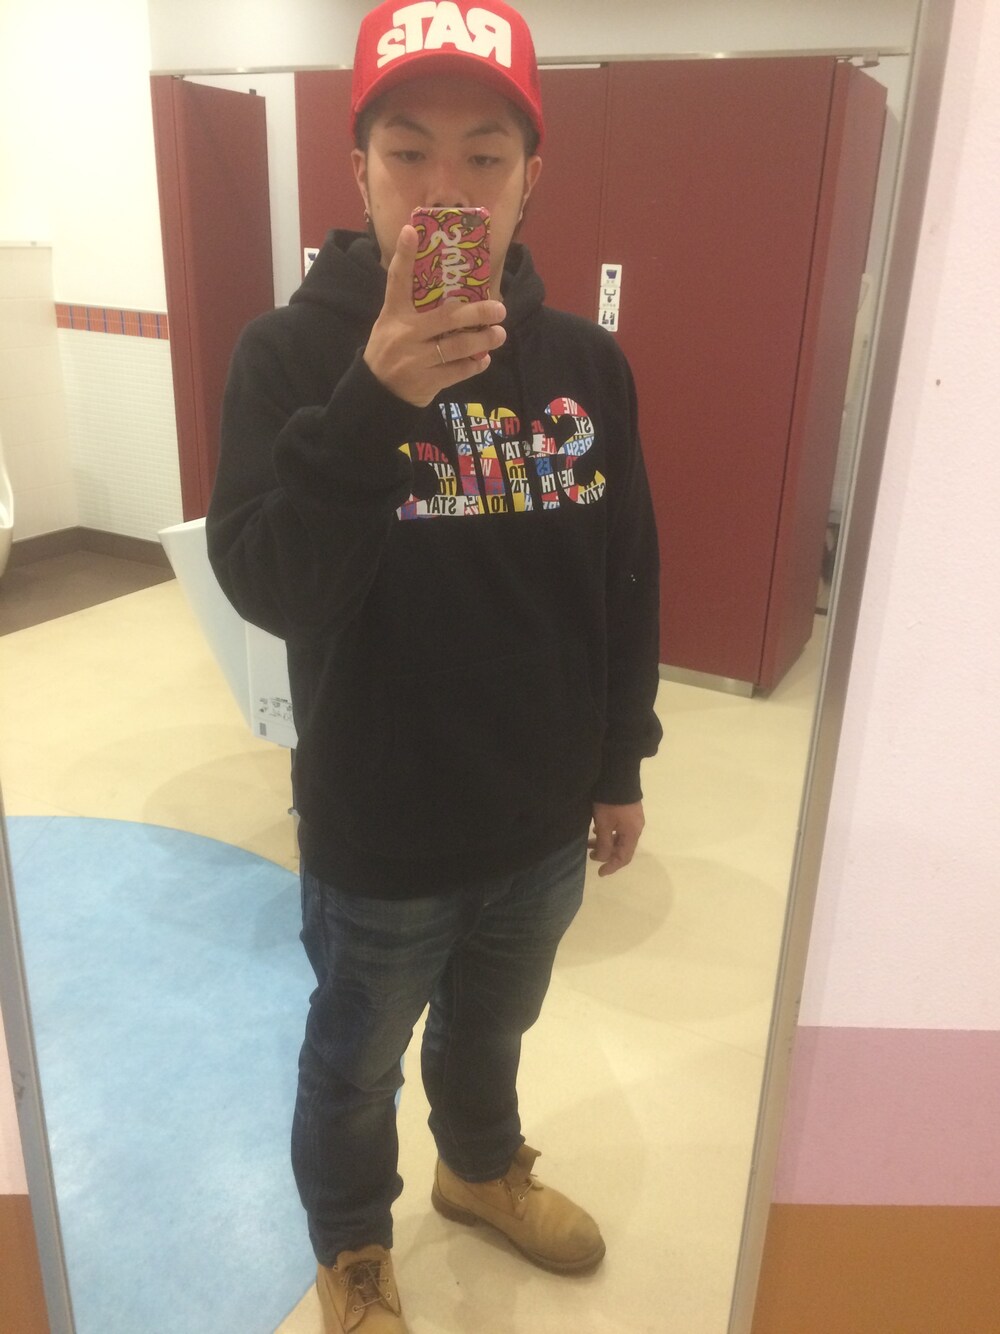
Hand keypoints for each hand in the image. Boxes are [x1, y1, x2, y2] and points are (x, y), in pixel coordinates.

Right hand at [363, 224, 506, 406]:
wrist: (377, 392)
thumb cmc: (392, 350)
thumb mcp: (392, 324)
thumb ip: (415, 309)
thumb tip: (455, 292)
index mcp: (393, 314)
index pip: (397, 280)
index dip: (404, 255)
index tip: (411, 230)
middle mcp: (404, 334)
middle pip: (446, 318)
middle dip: (477, 313)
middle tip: (499, 308)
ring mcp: (415, 360)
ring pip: (457, 347)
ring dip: (483, 340)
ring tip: (499, 334)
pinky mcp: (425, 382)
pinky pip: (457, 371)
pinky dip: (474, 365)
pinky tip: (484, 359)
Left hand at [589, 802, 644, 876]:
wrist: (617, 776)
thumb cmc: (610, 803)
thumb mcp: (604, 824)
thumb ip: (604, 844)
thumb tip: (602, 859)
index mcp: (633, 833)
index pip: (624, 857)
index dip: (612, 866)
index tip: (600, 872)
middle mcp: (636, 828)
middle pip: (623, 848)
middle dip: (607, 854)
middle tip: (591, 855)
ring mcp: (634, 819)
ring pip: (620, 838)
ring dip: (606, 842)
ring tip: (590, 842)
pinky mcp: (629, 811)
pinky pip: (620, 829)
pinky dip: (609, 833)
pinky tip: (597, 829)